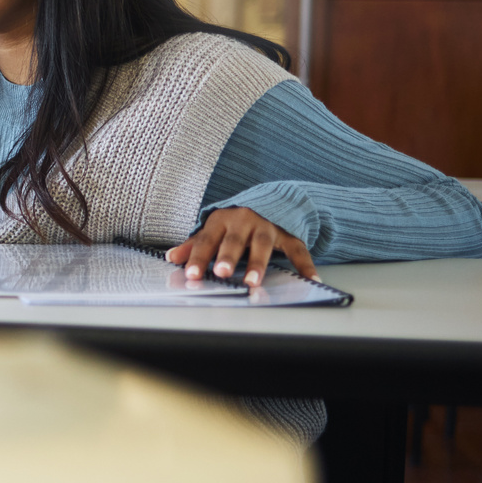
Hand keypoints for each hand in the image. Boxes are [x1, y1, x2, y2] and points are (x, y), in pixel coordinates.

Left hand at [166, 206, 316, 287]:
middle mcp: (244, 221)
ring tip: (252, 281)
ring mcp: (268, 227)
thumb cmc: (234, 222)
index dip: (198, 257)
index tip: (191, 274)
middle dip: (227, 257)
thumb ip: (194, 245)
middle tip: (220, 272)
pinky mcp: (289, 234)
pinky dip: (305, 265)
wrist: (269, 201)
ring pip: (262, 245)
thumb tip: (171, 257)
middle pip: (234, 241)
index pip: (206, 240)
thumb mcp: (213, 229)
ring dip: (257, 263)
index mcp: (221, 221)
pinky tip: (310, 279)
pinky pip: (298, 250)